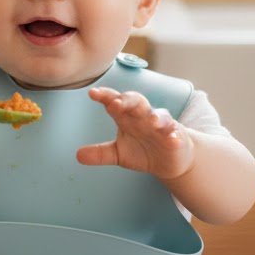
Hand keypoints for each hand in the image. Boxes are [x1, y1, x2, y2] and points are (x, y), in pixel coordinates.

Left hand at [76, 87, 194, 181]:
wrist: (169, 161)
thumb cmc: (142, 151)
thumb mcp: (118, 154)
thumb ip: (100, 153)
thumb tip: (78, 155)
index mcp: (127, 117)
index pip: (114, 101)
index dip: (104, 96)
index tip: (92, 94)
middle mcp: (143, 116)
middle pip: (136, 101)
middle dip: (127, 100)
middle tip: (115, 103)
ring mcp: (161, 125)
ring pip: (160, 115)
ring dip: (156, 117)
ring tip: (151, 121)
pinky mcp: (176, 136)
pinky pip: (175, 133)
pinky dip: (174, 135)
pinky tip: (172, 139)